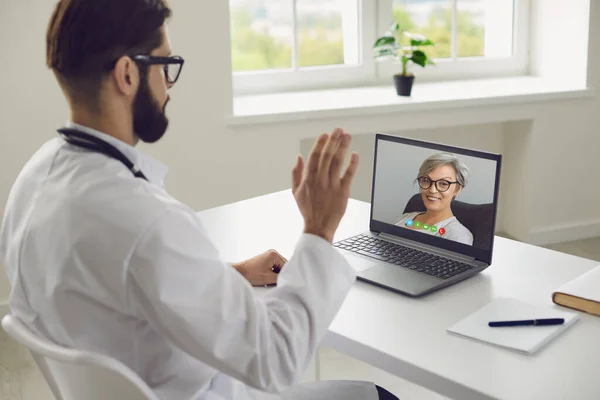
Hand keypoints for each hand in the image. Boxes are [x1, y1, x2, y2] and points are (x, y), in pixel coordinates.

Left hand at [233, 249, 286, 285]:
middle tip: (276, 282)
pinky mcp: (265, 260)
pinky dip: (272, 274)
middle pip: (283, 266)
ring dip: (276, 275)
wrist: (238, 272)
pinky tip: (267, 279)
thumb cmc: (251, 274)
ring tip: (270, 281)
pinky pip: (273, 268)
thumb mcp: (268, 278)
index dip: (286, 275)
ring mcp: (269, 255)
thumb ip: (280, 278)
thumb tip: (289, 280)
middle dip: (280, 275)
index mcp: (274, 254)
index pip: (287, 266)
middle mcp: (272, 253)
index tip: (284, 282)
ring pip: (278, 268)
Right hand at [292, 128, 358, 242]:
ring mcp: (331, 185)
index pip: (314, 156)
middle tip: (338, 130)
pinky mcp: (342, 192)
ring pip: (337, 162)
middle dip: (333, 141)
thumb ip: (296, 173)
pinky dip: (352, 164)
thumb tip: (299, 157)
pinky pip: (348, 175)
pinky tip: (355, 155)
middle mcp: (320, 180)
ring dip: (342, 147)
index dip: (320, 144)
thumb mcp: (296, 192)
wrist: (318, 227)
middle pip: (327, 155)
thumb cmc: (308, 210)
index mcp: (308, 179)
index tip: (325, 134)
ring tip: (347, 136)